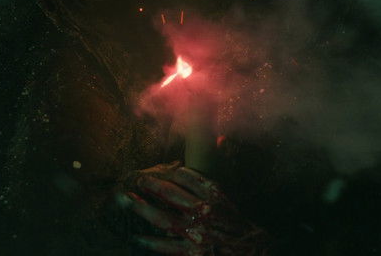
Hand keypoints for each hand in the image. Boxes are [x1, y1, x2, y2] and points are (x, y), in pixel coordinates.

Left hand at [119, 161, 267, 254]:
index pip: (187, 176)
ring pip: (163, 218)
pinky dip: (149, 241)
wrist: (252, 250)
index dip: (169, 172)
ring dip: (142, 209)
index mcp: (214, 195)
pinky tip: (136, 237)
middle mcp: (204, 211)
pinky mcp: (192, 253)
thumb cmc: (236, 223)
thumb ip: (214, 172)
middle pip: (169, 194)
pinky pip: (165, 246)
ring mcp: (197, 233)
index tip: (157, 169)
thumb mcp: (229, 197)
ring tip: (127, 201)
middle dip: (149, 186)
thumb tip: (220, 136)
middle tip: (135, 180)